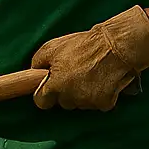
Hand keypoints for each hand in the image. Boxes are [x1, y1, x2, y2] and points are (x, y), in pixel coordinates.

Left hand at [32, 6, 148, 110]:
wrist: (115, 47)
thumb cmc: (83, 45)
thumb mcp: (52, 47)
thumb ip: (38, 62)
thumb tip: (33, 72)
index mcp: (55, 85)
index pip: (41, 102)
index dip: (44, 95)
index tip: (48, 89)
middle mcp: (70, 97)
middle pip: (62, 102)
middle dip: (65, 91)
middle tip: (74, 74)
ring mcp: (88, 102)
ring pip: (80, 103)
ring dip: (82, 93)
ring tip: (89, 74)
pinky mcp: (105, 104)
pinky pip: (97, 103)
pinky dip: (99, 95)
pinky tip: (101, 81)